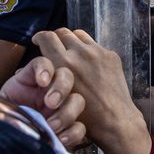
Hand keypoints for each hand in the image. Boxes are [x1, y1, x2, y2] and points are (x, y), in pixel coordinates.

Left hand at [0, 56, 86, 147]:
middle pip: (66, 76)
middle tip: (50, 103)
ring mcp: (61, 109)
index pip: (41, 64)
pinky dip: (73, 132)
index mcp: (31, 80)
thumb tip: (14, 123)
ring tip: (52, 126)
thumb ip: (5, 113)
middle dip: (61, 88)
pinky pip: (80, 127)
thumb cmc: (3, 120)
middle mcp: (49, 91)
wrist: (7, 140)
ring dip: (67, 112)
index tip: (41, 81)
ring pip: (77, 100)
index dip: (44, 68)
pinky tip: (60, 139)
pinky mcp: (68, 128)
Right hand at [32, 29, 150, 153]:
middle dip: (55, 37)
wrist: (115, 120)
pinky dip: (87, 49)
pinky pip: (95, 45)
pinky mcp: (110, 55)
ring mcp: (97, 52)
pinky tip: (87, 61)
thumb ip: (49, 77)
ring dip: (71, 40)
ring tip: (69, 50)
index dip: (40, 37)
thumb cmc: (84, 115)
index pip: (46, 37)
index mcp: (62, 62)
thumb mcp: (57, 96)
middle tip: (53, 44)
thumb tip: (44, 66)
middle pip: (62, 32)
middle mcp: (79, 53)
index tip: (39, 40)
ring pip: (79, 35)